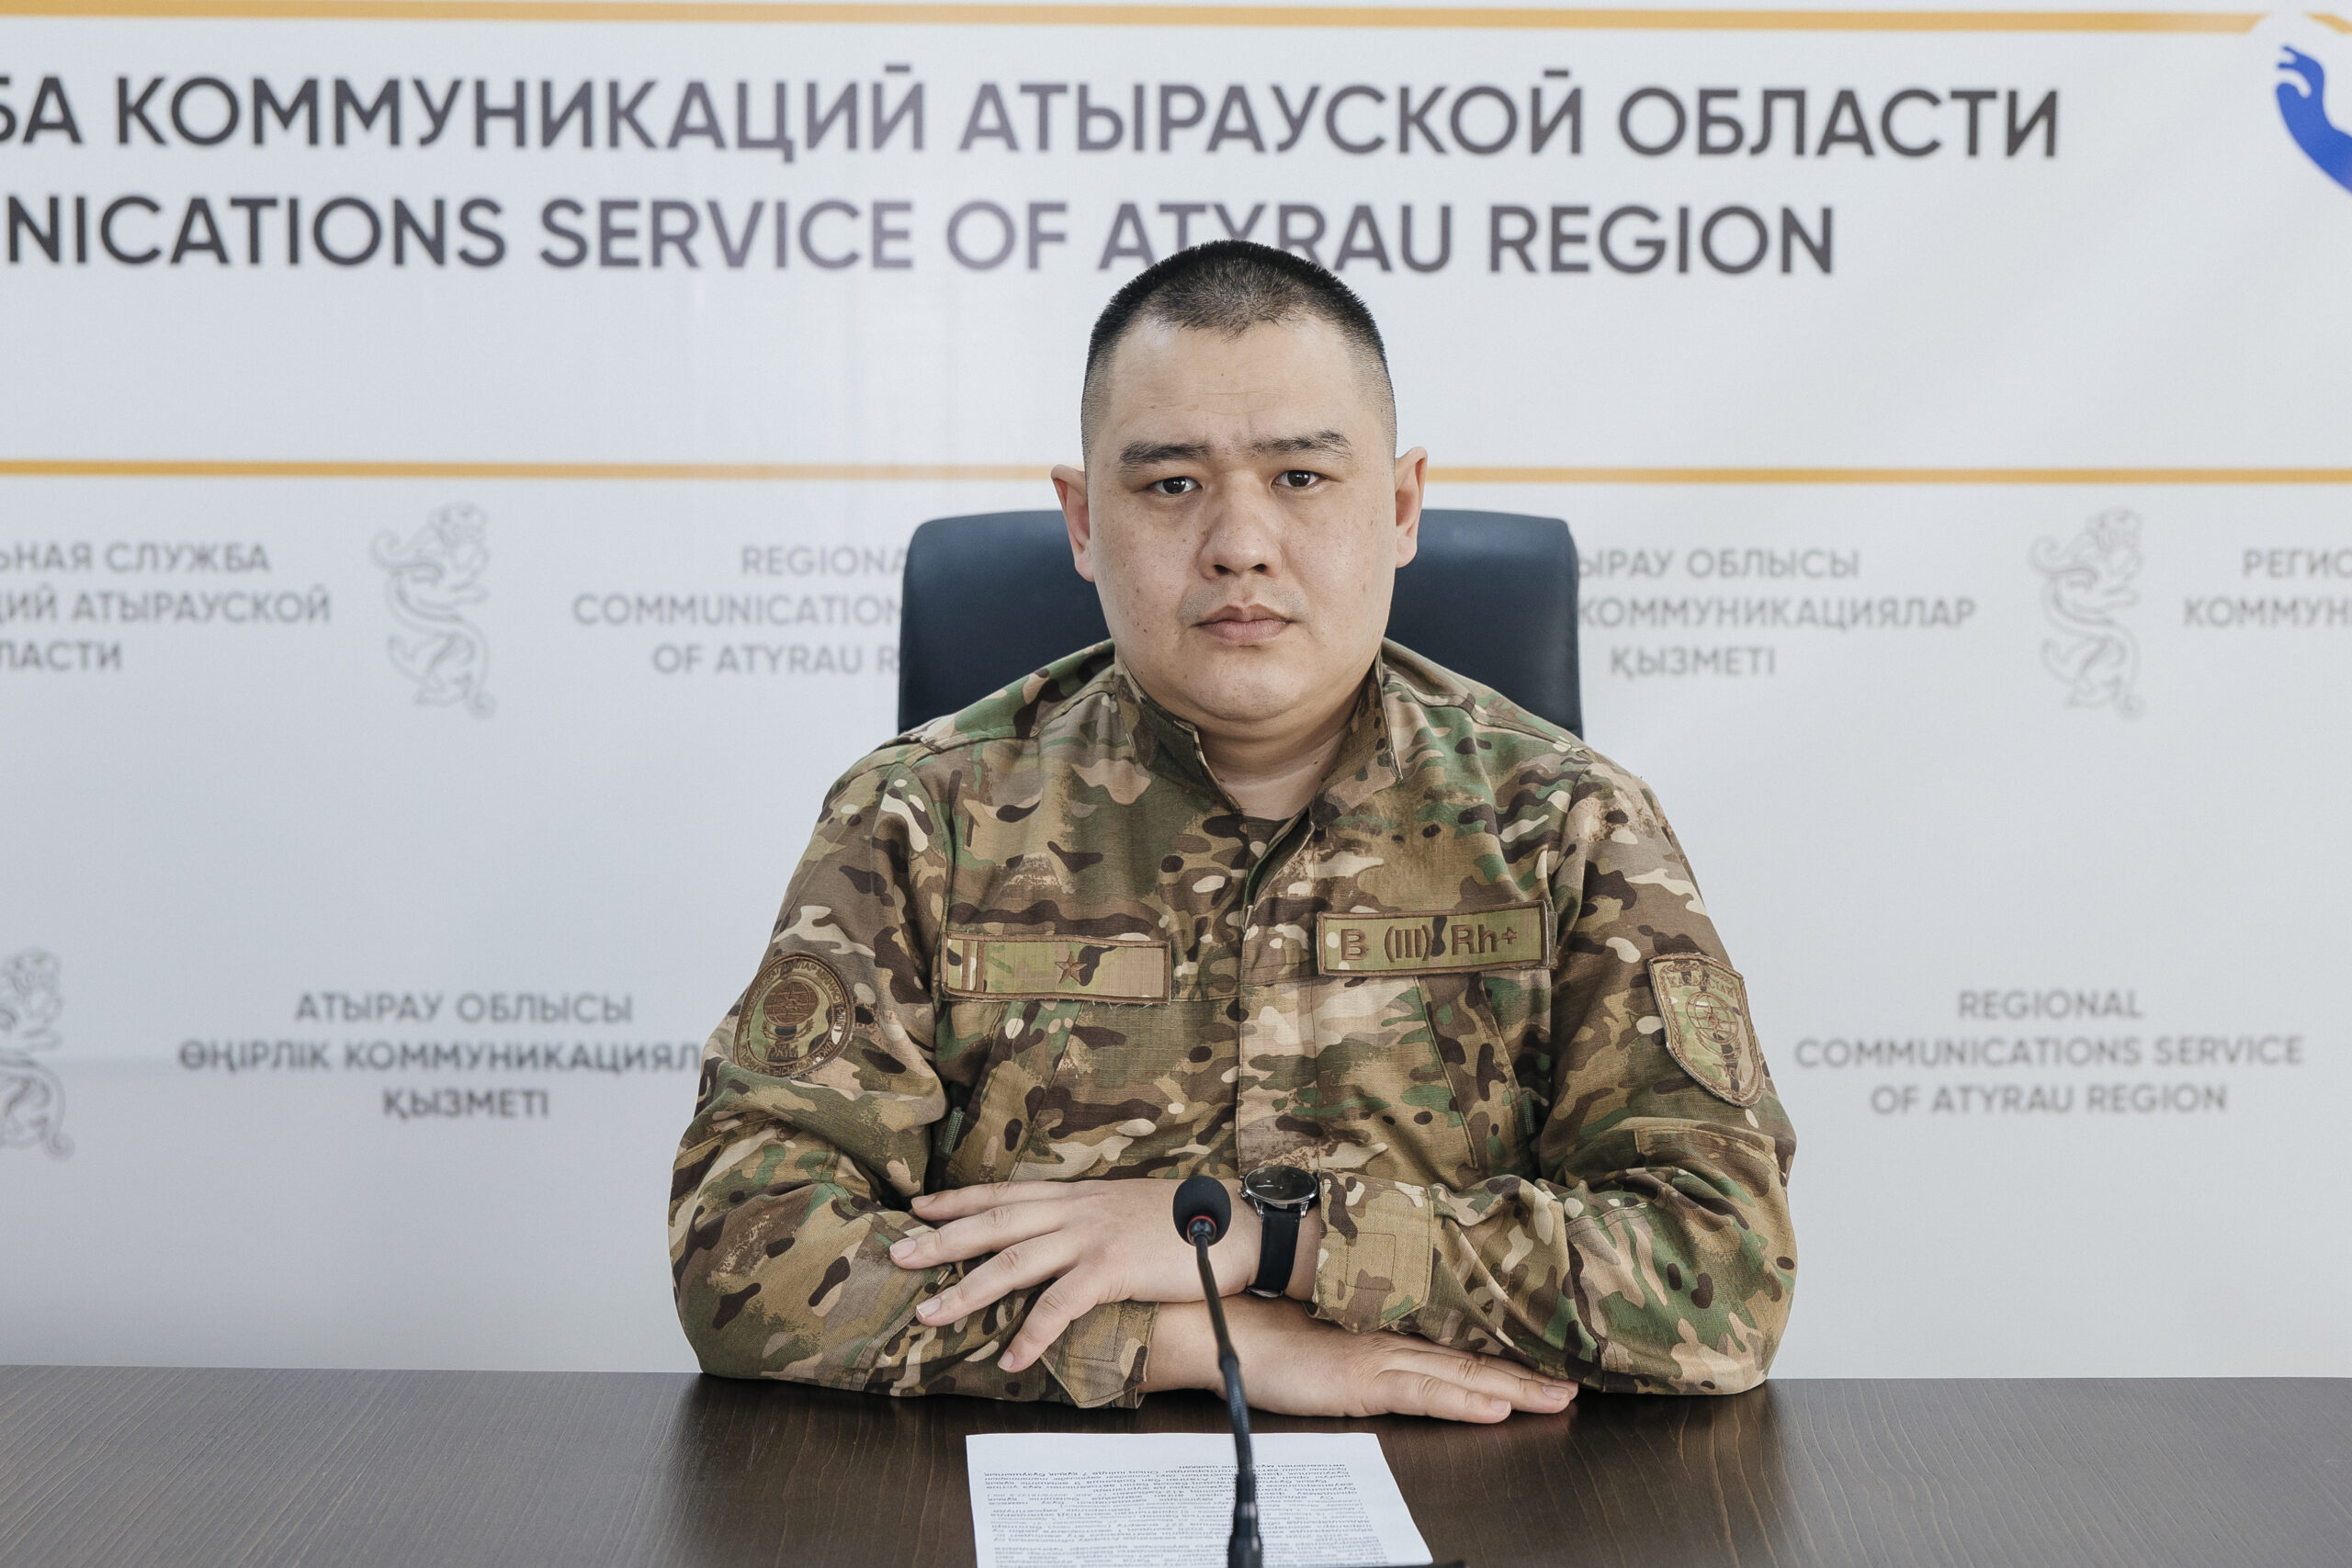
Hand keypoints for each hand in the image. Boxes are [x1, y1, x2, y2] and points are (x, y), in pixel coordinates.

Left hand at [889, 1179, 1267, 1374]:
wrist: (1237, 1225)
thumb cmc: (1188, 1221)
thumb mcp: (1127, 1208)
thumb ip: (1090, 1219)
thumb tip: (1065, 1237)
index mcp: (1077, 1194)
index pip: (1004, 1193)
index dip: (958, 1201)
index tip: (919, 1207)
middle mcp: (1075, 1209)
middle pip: (993, 1223)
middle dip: (940, 1240)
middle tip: (896, 1254)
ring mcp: (1091, 1236)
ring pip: (1013, 1262)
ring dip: (966, 1291)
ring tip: (930, 1315)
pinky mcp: (1112, 1268)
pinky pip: (1059, 1305)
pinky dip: (1031, 1334)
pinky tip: (1011, 1359)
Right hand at [1148, 1296, 1576, 1424]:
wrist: (1218, 1324)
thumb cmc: (1263, 1325)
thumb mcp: (1327, 1330)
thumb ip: (1363, 1329)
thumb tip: (1399, 1337)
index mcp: (1386, 1324)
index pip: (1457, 1339)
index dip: (1504, 1348)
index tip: (1547, 1354)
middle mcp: (1392, 1335)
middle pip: (1472, 1357)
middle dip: (1527, 1371)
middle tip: (1577, 1381)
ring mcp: (1378, 1356)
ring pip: (1461, 1375)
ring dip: (1514, 1388)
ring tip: (1557, 1398)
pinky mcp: (1360, 1379)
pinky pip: (1422, 1393)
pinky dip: (1462, 1403)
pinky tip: (1495, 1410)